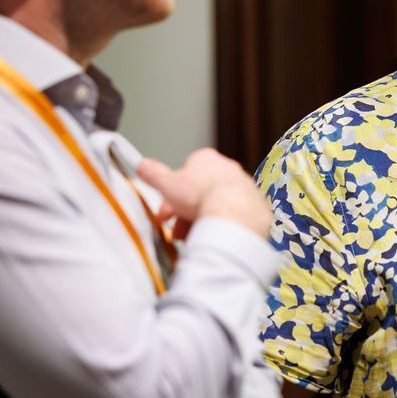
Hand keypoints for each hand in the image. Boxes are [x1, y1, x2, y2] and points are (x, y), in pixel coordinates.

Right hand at [137, 148, 271, 239]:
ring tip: (193, 238)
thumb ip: (152, 174)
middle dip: (185, 213)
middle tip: (177, 229)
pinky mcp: (255, 205)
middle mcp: (227, 169)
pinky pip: (234, 216)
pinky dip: (222, 226)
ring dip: (202, 221)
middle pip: (200, 193)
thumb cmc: (200, 195)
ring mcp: (244, 187)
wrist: (232, 215)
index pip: (185, 175)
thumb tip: (141, 165)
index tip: (166, 213)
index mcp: (206, 159)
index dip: (172, 196)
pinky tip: (214, 236)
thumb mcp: (166, 183)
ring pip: (216, 205)